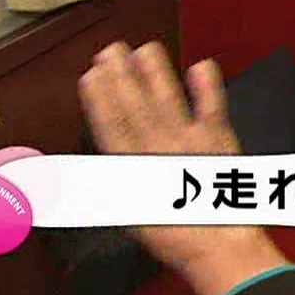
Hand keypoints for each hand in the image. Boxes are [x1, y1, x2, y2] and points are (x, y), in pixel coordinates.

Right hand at [78, 43, 256, 269]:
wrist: (217, 244)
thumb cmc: (174, 233)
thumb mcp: (128, 214)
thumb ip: (104, 188)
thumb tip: (73, 176)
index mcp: (135, 171)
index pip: (112, 128)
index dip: (100, 100)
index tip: (91, 75)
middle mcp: (161, 151)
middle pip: (137, 108)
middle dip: (122, 77)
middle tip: (111, 50)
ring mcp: (192, 144)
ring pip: (169, 102)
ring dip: (156, 74)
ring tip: (145, 49)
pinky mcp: (221, 141)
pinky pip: (214, 108)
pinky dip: (208, 87)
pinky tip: (202, 65)